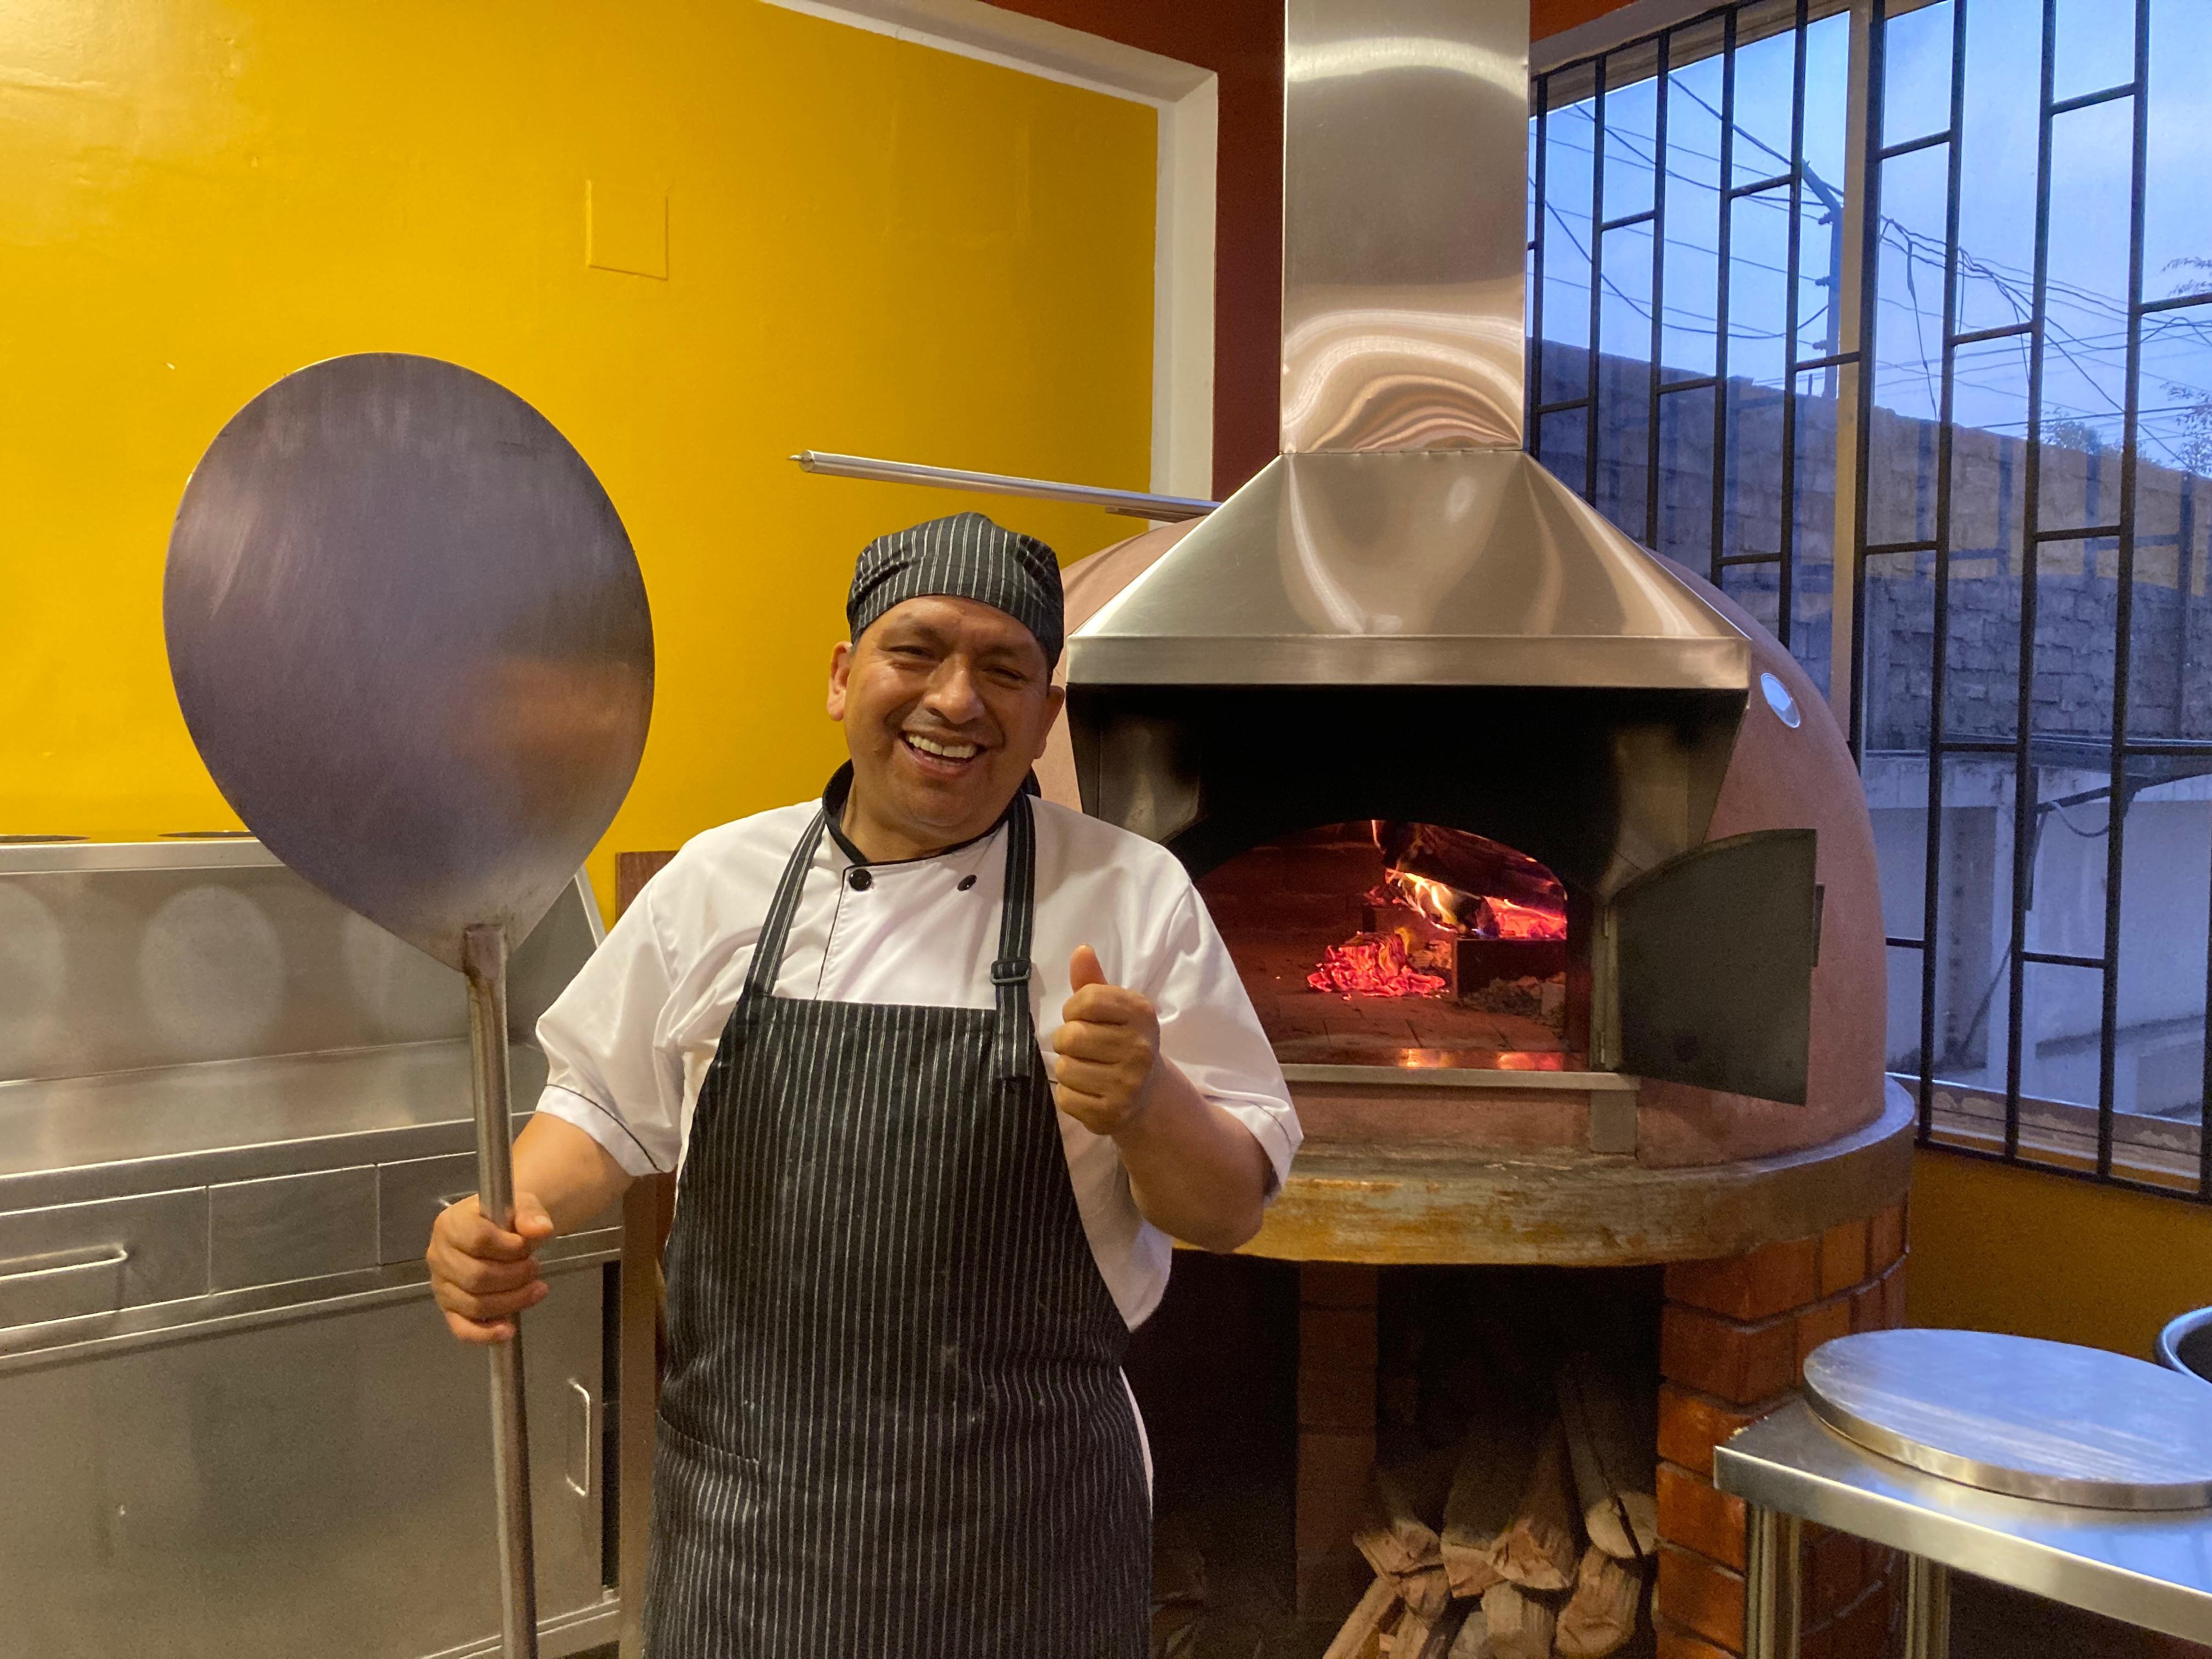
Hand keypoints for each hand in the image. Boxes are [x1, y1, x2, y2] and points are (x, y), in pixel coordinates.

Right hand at [426, 1192, 555, 1343]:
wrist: (501, 1230)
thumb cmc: (507, 1218)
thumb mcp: (522, 1205)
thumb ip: (530, 1214)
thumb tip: (541, 1230)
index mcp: (451, 1224)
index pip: (476, 1240)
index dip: (508, 1248)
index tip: (526, 1245)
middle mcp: (438, 1256)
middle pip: (476, 1277)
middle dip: (515, 1276)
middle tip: (536, 1268)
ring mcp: (441, 1285)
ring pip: (474, 1304)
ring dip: (512, 1301)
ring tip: (537, 1289)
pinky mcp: (448, 1309)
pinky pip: (462, 1328)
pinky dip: (485, 1333)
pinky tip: (509, 1329)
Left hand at [1049, 945, 1160, 1135]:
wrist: (1149, 1095)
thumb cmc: (1122, 1041)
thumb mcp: (1113, 1010)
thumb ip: (1093, 982)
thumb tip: (1080, 950)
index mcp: (1142, 1013)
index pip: (1086, 999)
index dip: (1074, 1008)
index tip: (1083, 1017)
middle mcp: (1140, 1048)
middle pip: (1071, 1036)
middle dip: (1067, 1040)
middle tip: (1083, 1047)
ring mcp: (1128, 1084)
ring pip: (1064, 1068)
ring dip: (1068, 1068)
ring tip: (1087, 1069)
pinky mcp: (1112, 1113)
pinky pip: (1066, 1097)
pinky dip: (1069, 1094)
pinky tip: (1089, 1091)